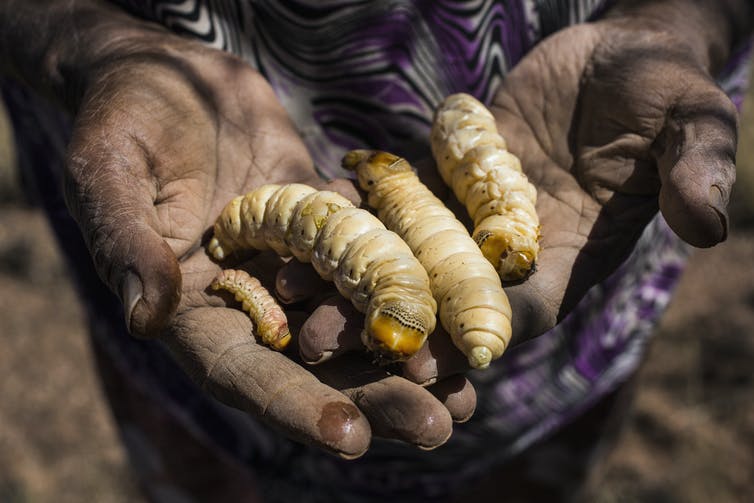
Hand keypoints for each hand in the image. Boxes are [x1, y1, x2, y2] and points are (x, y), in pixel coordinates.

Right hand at [63, 34, 469, 456]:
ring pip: (358, 321)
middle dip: (375, 398)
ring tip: (469, 394)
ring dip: (410, 356)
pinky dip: (417, 283)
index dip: (294, 407)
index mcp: (194, 310)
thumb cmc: (122, 120)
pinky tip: (465, 309)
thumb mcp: (110, 173)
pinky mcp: (328, 224)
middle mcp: (252, 299)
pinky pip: (377, 255)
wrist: (167, 75)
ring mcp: (296, 264)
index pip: (244, 374)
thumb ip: (128, 243)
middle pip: (317, 365)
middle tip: (437, 425)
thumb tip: (146, 317)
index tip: (348, 438)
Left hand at [296, 9, 740, 383]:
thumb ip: (693, 169)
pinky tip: (293, 220)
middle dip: (382, 322)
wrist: (618, 54)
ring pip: (399, 256)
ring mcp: (467, 217)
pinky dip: (346, 213)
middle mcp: (508, 253)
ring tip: (282, 286)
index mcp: (567, 260)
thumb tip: (714, 223)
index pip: (513, 316)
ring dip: (344, 274)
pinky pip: (388, 202)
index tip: (412, 356)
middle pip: (438, 300)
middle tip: (315, 339)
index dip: (464, 337)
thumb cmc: (662, 89)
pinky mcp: (439, 179)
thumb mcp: (688, 121)